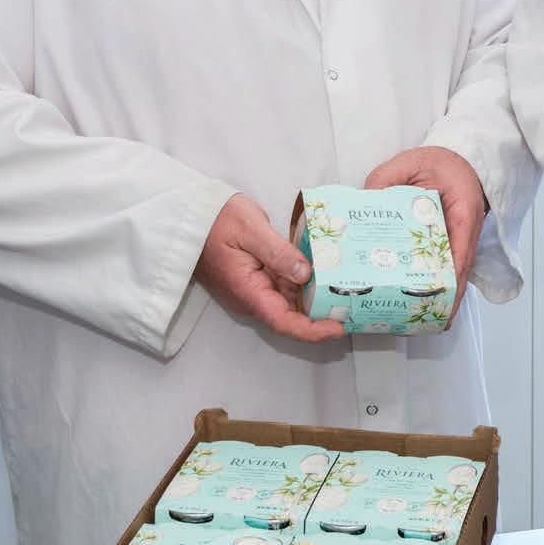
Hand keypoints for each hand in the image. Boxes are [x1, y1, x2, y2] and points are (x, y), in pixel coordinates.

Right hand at [194, 193, 344, 343]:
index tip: (338, 328)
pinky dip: (304, 285)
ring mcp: (253, 289)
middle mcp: (251, 297)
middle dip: (321, 317)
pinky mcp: (255, 279)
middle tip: (353, 307)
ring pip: (289, 302)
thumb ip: (278, 252)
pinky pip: (282, 288)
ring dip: (315, 300)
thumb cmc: (216, 218)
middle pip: (290, 316)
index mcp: (248, 290)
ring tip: (346, 292)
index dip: (312, 330)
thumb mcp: (250, 228)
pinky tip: (325, 274)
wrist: (189, 214)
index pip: (283, 322)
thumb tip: (306, 273)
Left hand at [364, 146, 485, 323]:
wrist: (461, 161)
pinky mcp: (450, 244)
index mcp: (462, 214)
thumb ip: (386, 177)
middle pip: (459, 274)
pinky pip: (446, 268)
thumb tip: (364, 199)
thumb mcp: (411, 161)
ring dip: (442, 298)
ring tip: (425, 322)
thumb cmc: (441, 163)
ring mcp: (459, 242)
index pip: (461, 253)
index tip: (444, 302)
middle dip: (446, 300)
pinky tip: (419, 301)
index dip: (452, 280)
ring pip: (454, 276)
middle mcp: (465, 233)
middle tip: (430, 323)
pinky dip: (436, 286)